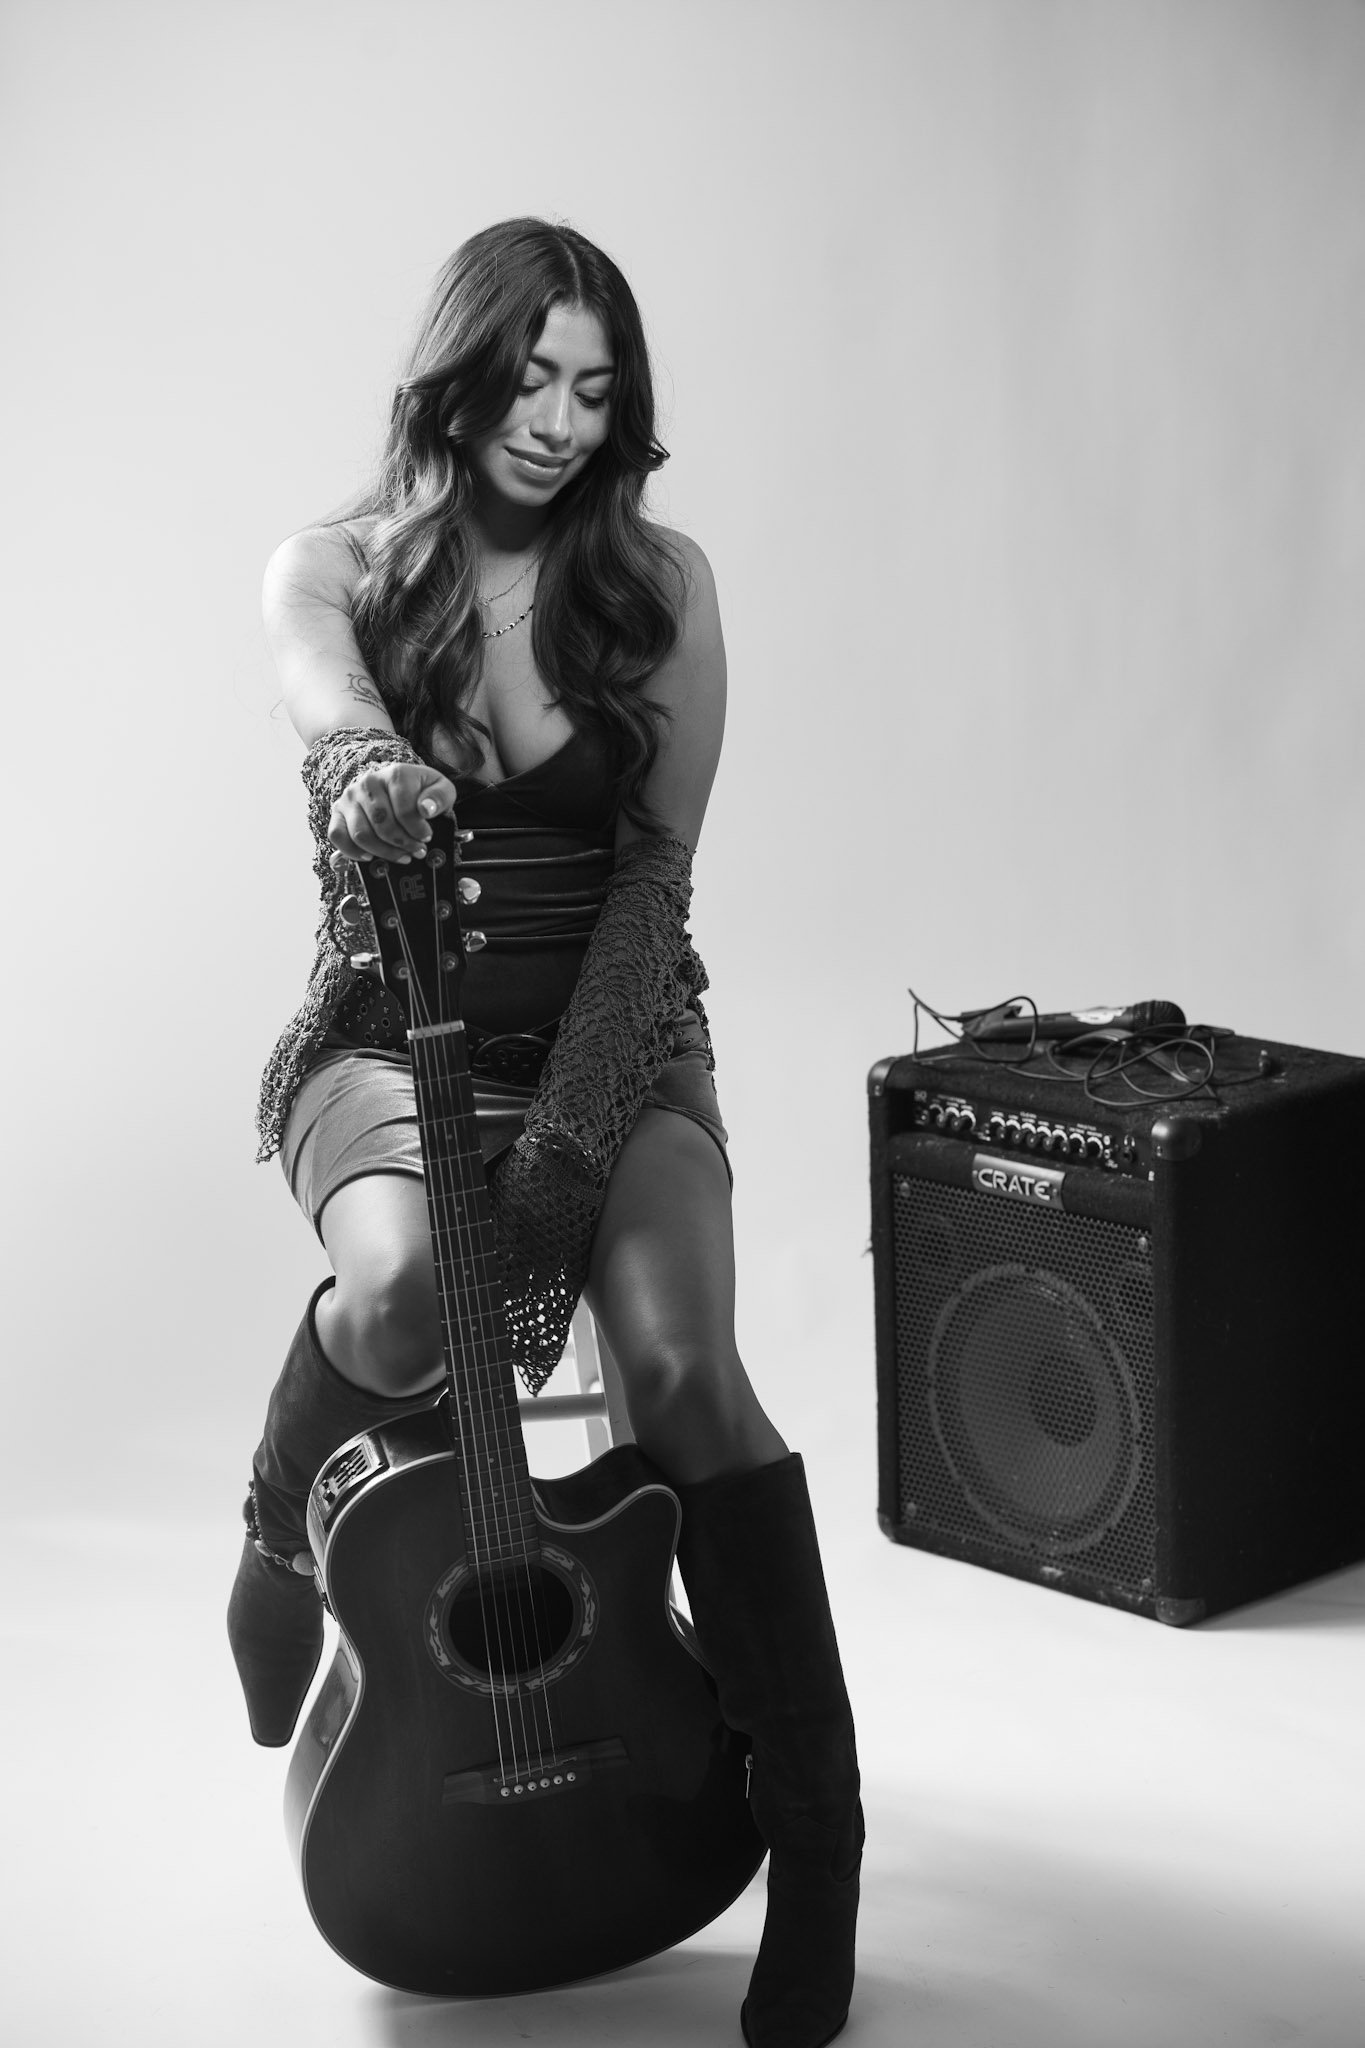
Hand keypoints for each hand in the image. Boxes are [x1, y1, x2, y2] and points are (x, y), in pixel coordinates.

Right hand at [327, 761, 457, 863]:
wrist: (398, 784)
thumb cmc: (420, 790)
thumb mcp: (440, 788)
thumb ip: (440, 796)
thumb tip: (426, 809)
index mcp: (395, 774)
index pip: (404, 810)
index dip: (417, 830)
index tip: (426, 837)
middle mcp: (368, 783)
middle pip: (382, 824)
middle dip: (402, 843)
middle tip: (416, 851)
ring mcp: (350, 798)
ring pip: (361, 834)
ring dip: (383, 852)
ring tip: (401, 855)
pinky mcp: (338, 812)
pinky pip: (337, 836)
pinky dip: (352, 851)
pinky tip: (370, 857)